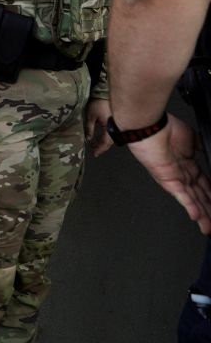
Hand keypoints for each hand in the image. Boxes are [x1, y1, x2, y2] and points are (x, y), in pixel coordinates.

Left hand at [85, 98, 113, 156]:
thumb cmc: (98, 103)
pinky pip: (114, 131)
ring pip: (112, 137)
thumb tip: (88, 139)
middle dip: (102, 147)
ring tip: (97, 145)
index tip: (94, 154)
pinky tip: (103, 137)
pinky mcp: (117, 120)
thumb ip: (89, 128)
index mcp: (110, 128)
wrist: (107, 91)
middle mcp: (116, 127)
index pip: (105, 143)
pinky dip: (108, 136)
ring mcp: (118, 124)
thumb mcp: (91, 116)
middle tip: (95, 151)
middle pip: (110, 142)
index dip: (99, 149)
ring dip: (105, 142)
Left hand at [128, 116, 210, 233]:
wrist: (150, 127)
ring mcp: (174, 178)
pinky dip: (189, 206)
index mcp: (188, 165)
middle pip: (199, 196)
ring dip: (201, 214)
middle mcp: (181, 174)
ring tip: (208, 227)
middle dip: (208, 210)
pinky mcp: (167, 179)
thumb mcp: (192, 138)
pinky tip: (196, 216)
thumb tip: (208, 151)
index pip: (204, 184)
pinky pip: (180, 195)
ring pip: (191, 200)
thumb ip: (201, 147)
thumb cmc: (165, 129)